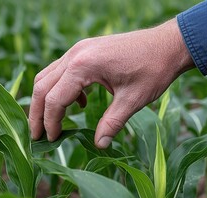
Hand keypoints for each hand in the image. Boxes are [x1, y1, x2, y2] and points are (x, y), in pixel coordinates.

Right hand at [29, 18, 193, 148]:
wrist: (169, 43)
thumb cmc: (153, 69)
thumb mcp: (133, 100)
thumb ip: (112, 124)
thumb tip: (99, 145)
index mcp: (83, 66)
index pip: (54, 99)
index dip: (50, 123)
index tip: (52, 140)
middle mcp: (75, 55)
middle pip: (42, 87)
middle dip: (37, 113)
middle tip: (37, 136)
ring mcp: (78, 50)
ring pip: (47, 77)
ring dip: (45, 100)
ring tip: (50, 123)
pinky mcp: (84, 50)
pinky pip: (61, 71)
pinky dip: (60, 89)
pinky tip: (79, 104)